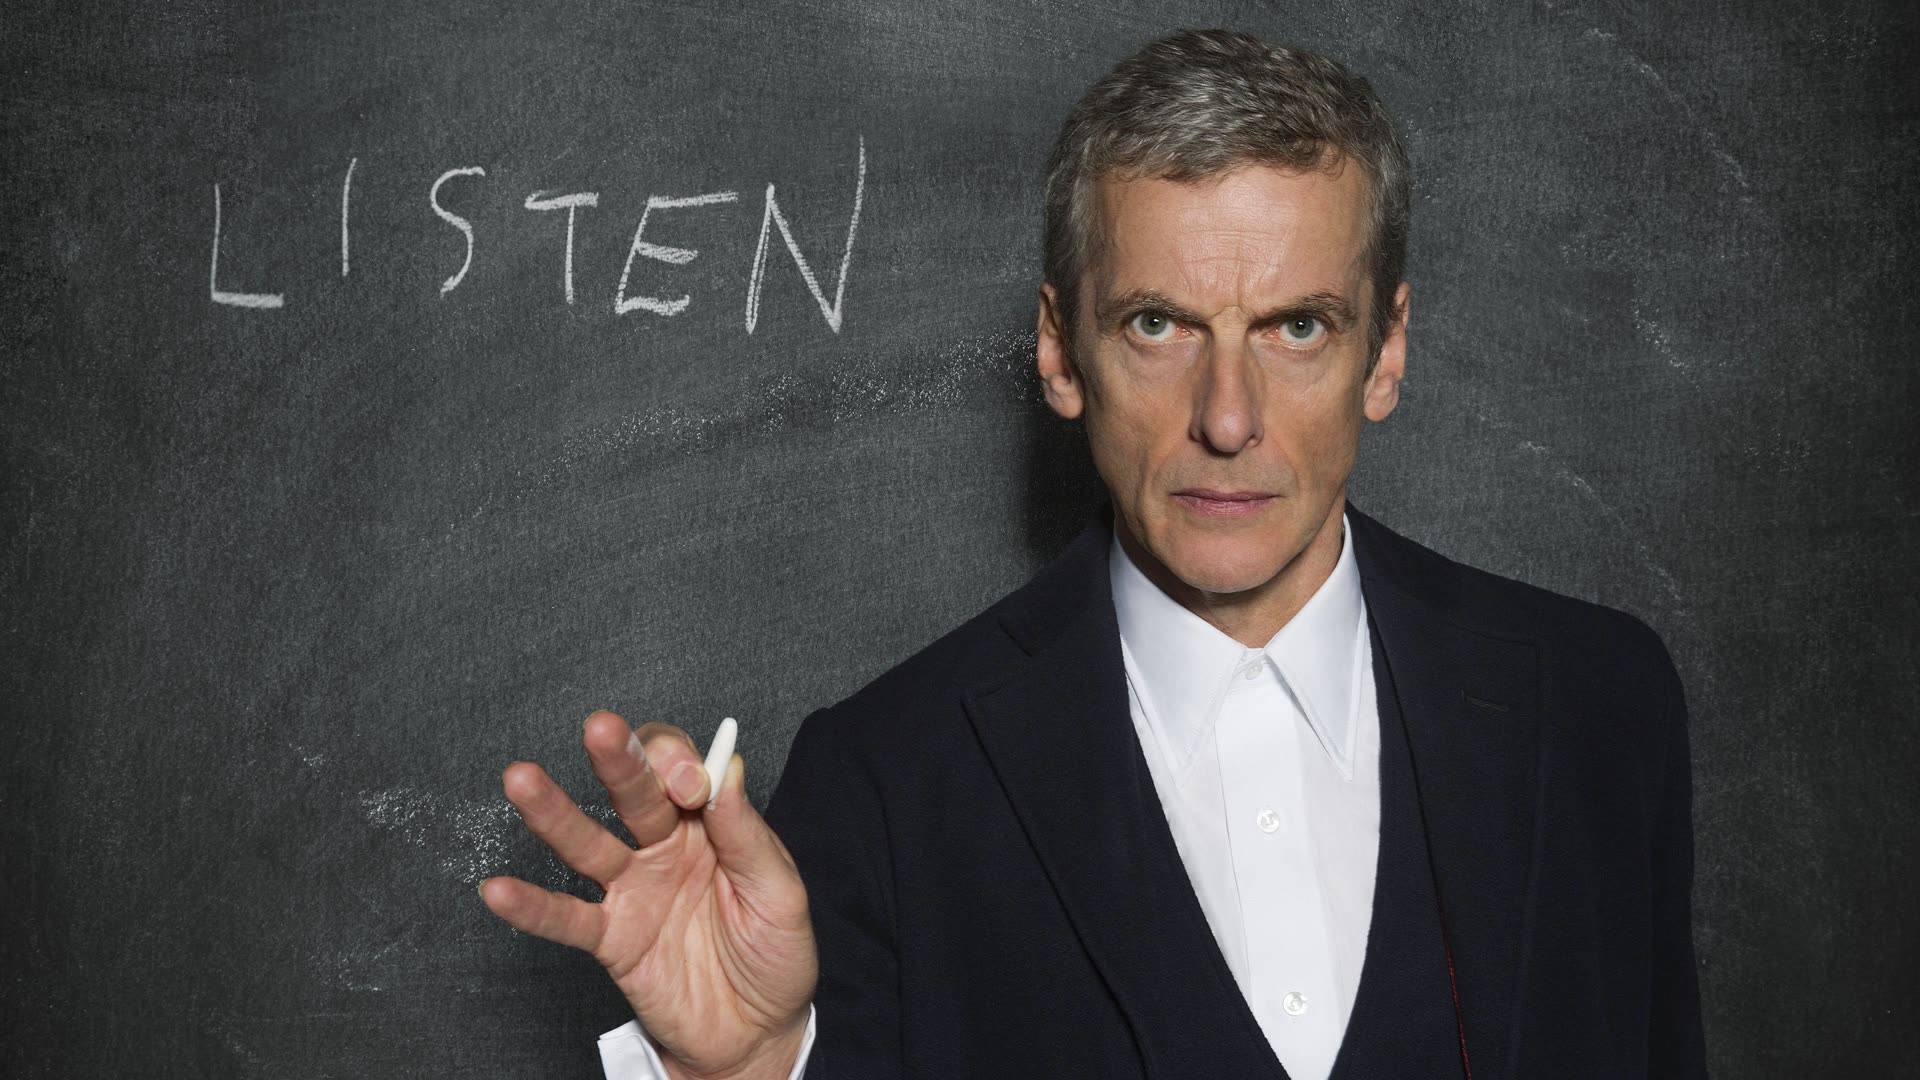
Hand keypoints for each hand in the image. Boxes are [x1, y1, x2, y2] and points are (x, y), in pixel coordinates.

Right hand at [481, 712, 816, 1079]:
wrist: (757, 1030)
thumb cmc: (775, 955)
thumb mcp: (781, 893)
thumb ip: (749, 836)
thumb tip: (728, 769)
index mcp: (711, 827)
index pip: (686, 774)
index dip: (682, 767)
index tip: (691, 785)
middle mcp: (665, 848)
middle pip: (635, 793)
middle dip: (619, 761)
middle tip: (602, 730)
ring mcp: (633, 890)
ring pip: (587, 843)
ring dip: (554, 812)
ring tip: (521, 780)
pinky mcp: (612, 938)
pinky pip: (566, 918)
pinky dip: (531, 906)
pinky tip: (499, 890)